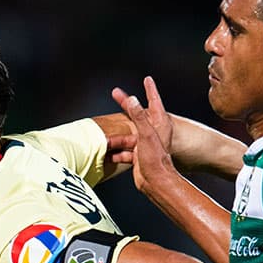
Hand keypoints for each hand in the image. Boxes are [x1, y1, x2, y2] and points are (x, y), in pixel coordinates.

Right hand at [111, 76, 178, 194]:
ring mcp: (145, 144)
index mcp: (159, 123)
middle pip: (136, 115)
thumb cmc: (156, 159)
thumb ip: (139, 116)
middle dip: (125, 106)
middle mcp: (153, 132)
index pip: (154, 101)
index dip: (150, 89)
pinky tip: (106, 153)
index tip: (147, 79)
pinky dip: (115, 152)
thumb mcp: (147, 134)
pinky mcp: (138, 156)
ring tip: (103, 137)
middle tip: (115, 94)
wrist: (155, 183)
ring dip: (115, 138)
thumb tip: (132, 100)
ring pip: (127, 136)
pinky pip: (124, 151)